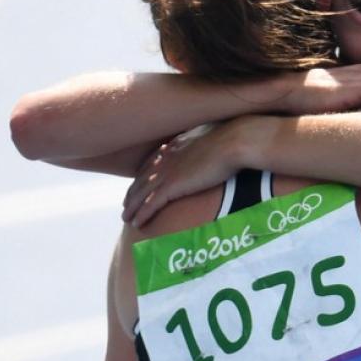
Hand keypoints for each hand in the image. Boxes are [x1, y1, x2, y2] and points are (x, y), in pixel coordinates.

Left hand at [122, 123, 238, 225]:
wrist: (235, 141)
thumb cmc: (233, 138)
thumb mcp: (215, 137)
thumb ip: (207, 143)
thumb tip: (215, 146)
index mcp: (176, 145)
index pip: (152, 162)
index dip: (143, 175)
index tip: (138, 184)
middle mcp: (167, 157)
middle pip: (142, 178)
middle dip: (132, 193)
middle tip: (126, 205)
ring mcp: (167, 171)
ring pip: (141, 193)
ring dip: (131, 207)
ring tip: (126, 218)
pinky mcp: (172, 185)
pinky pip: (150, 203)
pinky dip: (142, 213)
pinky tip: (136, 223)